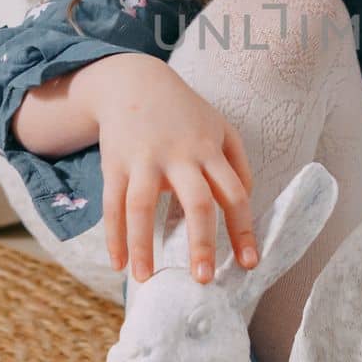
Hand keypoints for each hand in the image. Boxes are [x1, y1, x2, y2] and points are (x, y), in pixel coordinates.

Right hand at [75, 55, 257, 285]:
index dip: (243, 230)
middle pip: (196, 202)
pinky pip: (112, 205)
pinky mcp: (114, 163)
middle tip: (204, 280)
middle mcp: (180, 156)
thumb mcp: (220, 129)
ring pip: (142, 207)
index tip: (249, 264)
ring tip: (145, 280)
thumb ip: (238, 165)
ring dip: (143, 246)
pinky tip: (119, 264)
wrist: (133, 81)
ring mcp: (144, 159)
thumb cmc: (185, 113)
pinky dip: (113, 236)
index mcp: (210, 150)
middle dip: (202, 243)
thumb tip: (246, 203)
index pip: (235, 194)